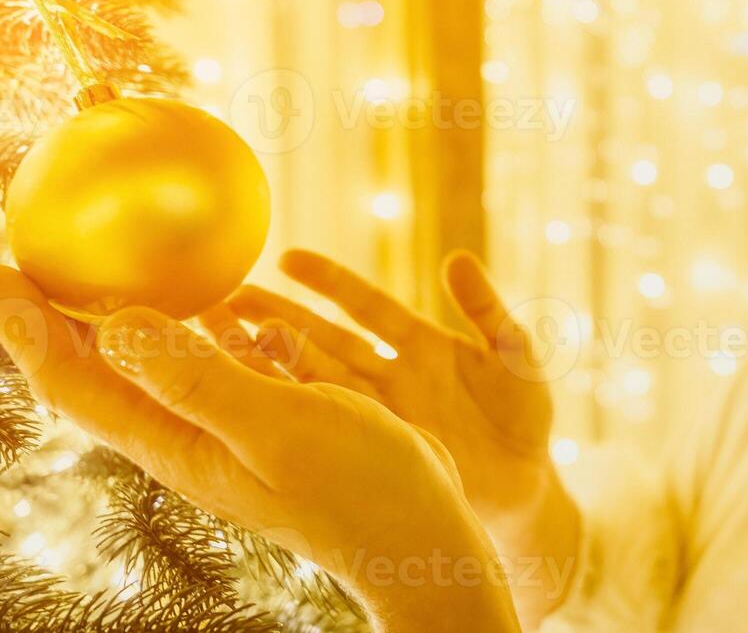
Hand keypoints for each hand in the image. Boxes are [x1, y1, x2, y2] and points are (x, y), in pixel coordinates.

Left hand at [0, 264, 520, 632]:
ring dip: (127, 316)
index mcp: (174, 441)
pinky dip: (210, 323)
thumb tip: (115, 327)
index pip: (72, 381)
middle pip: (100, 369)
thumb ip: (199, 378)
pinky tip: (227, 297)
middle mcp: (190, 432)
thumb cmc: (355, 486)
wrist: (419, 530)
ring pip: (161, 361)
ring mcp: (232, 425)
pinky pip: (226, 358)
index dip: (21, 327)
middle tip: (24, 257)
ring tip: (109, 268)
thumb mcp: (277, 426)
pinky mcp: (274, 415)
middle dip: (53, 316)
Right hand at [213, 249, 579, 624]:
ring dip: (273, 365)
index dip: (328, 282)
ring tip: (221, 344)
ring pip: (315, 385)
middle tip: (222, 299)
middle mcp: (389, 375)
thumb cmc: (525, 418)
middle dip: (276, 318)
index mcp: (420, 344)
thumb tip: (456, 259)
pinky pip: (331, 429)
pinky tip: (255, 401)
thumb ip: (489, 310)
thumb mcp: (517, 357)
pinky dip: (296, 414)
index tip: (285, 257)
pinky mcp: (378, 450)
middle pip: (322, 340)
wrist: (527, 491)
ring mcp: (378, 415)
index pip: (365, 305)